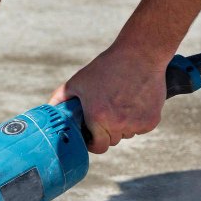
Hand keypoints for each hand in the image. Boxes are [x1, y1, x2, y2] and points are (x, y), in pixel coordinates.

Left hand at [49, 44, 166, 153]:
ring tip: (122, 102)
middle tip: (107, 113)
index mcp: (97, 117)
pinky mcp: (151, 121)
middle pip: (112, 141)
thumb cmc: (107, 66)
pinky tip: (135, 101)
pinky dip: (138, 119)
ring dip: (123, 125)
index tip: (93, 135)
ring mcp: (136, 123)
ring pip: (127, 134)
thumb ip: (61, 98)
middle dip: (107, 131)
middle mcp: (117, 124)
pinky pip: (141, 128)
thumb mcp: (78, 81)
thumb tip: (48, 110)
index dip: (94, 142)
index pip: (97, 147)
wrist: (141, 54)